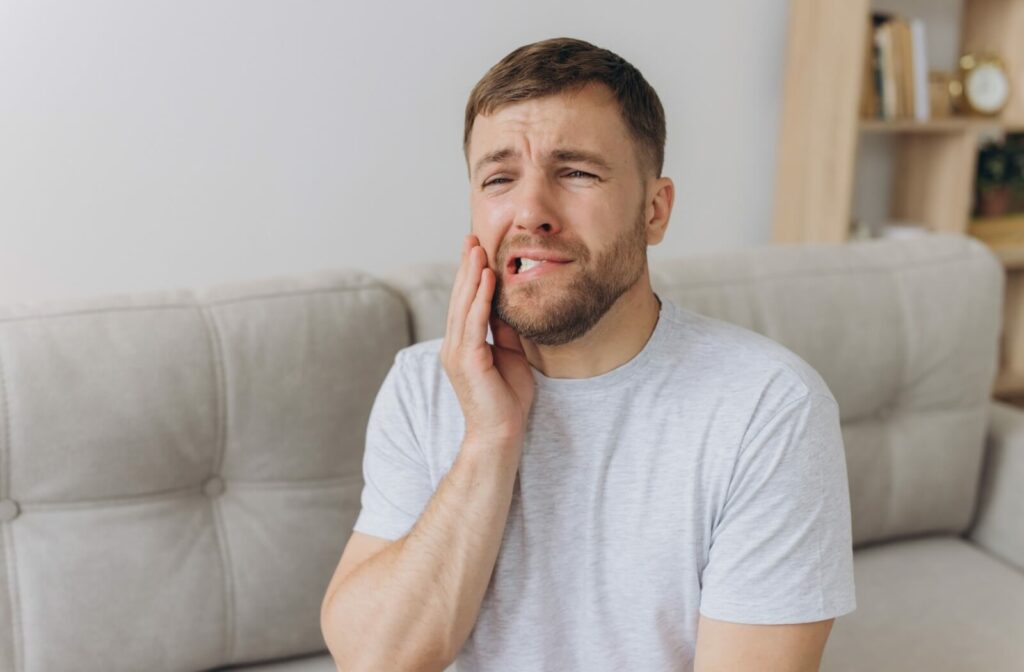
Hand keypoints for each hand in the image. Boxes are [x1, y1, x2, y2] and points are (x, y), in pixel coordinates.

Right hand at [440, 234, 535, 445]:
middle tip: (471, 237)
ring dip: (471, 275)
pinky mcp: (468, 360)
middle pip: (459, 298)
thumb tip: (507, 305)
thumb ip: (504, 330)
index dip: (469, 275)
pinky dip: (479, 298)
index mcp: (463, 344)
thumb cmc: (506, 399)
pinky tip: (486, 278)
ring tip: (477, 249)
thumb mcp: (509, 355)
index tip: (476, 248)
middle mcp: (454, 345)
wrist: (500, 434)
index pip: (464, 302)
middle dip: (465, 266)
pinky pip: (473, 322)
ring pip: (463, 305)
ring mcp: (457, 353)